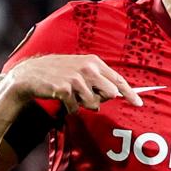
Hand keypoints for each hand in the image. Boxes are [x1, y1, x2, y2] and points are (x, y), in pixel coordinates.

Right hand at [4, 54, 143, 110]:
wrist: (31, 74)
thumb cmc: (58, 73)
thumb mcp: (80, 70)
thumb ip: (99, 80)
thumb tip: (117, 94)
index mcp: (94, 62)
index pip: (118, 79)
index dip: (130, 93)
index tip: (139, 103)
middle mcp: (88, 68)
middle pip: (110, 94)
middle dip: (101, 100)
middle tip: (85, 95)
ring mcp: (76, 78)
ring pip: (93, 104)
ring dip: (82, 104)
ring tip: (71, 94)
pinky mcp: (65, 89)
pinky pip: (76, 108)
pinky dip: (70, 107)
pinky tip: (62, 98)